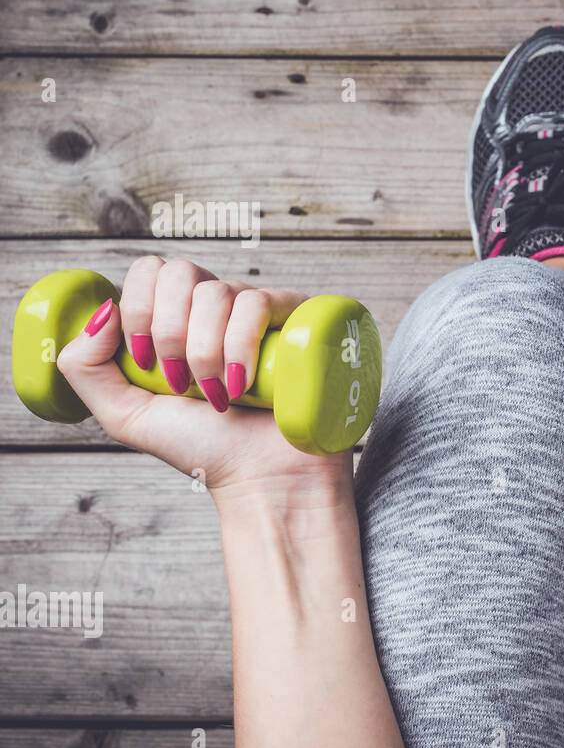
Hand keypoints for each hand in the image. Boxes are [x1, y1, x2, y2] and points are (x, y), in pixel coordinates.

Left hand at [55, 256, 350, 498]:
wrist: (259, 475)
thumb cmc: (203, 448)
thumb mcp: (123, 414)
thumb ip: (85, 366)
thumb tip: (103, 309)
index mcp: (178, 316)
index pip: (150, 271)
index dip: (139, 310)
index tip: (146, 363)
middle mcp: (217, 307)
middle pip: (178, 272)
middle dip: (169, 332)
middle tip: (180, 381)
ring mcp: (257, 311)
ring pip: (215, 293)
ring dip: (205, 352)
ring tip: (217, 393)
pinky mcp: (294, 319)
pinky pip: (256, 304)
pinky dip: (239, 348)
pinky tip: (242, 385)